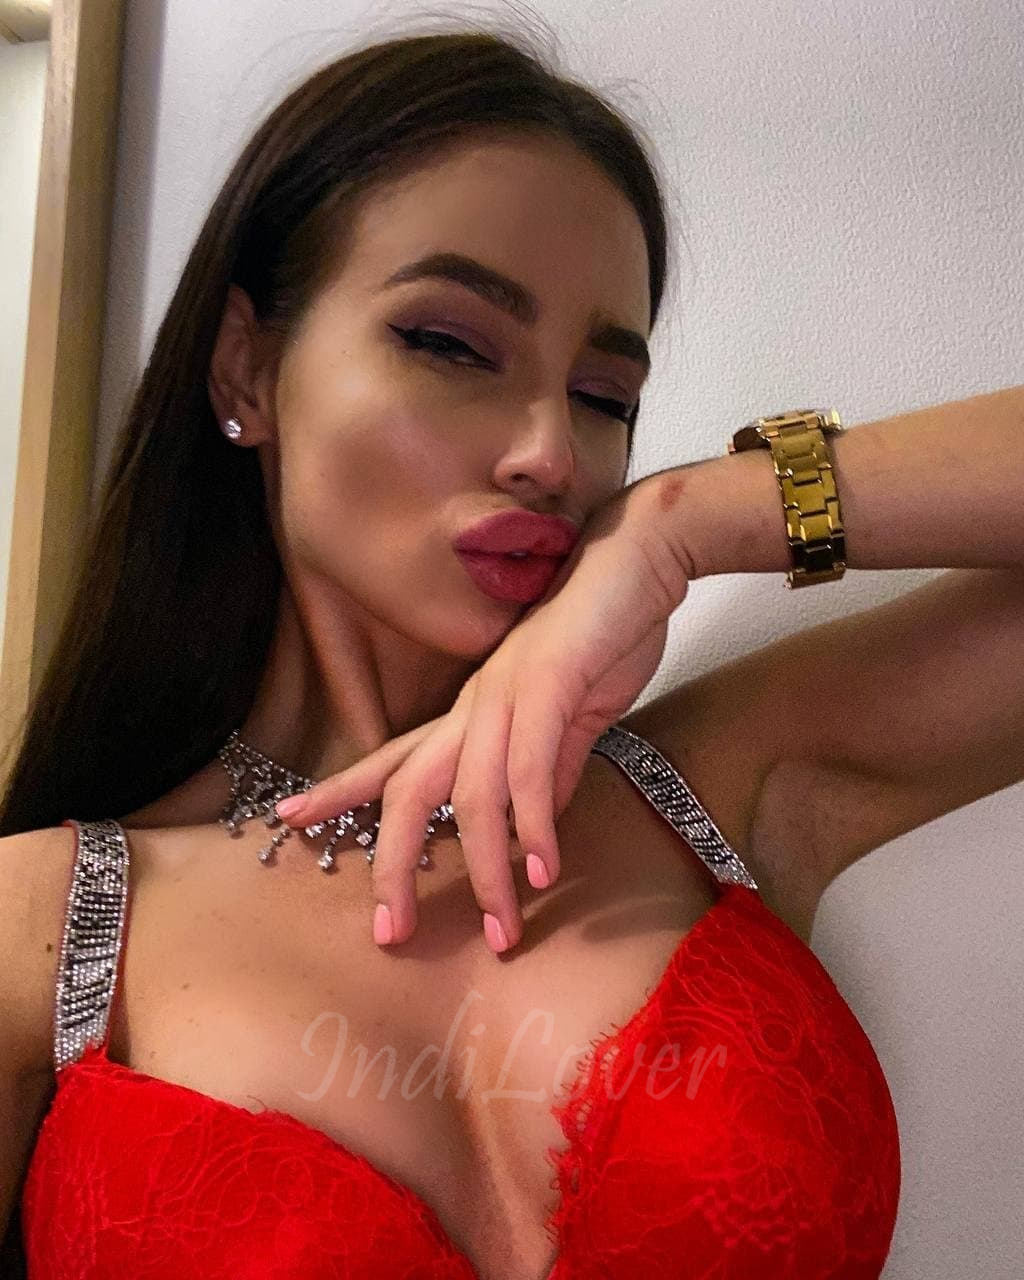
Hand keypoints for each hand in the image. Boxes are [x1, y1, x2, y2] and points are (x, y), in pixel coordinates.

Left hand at [274, 478, 689, 953]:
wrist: (639, 557)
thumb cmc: (603, 633)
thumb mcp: (570, 719)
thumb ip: (549, 773)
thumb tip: (535, 828)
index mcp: (473, 712)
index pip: (394, 759)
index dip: (340, 791)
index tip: (286, 820)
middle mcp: (475, 706)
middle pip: (408, 791)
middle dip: (391, 864)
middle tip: (388, 933)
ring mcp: (508, 694)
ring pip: (472, 794)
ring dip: (484, 870)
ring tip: (502, 929)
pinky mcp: (549, 684)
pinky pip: (531, 767)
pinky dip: (534, 824)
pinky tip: (543, 869)